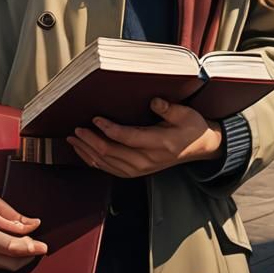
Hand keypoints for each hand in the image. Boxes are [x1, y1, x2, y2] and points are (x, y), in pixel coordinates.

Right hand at [0, 176, 47, 270]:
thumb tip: (34, 225)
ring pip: (4, 265)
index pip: (11, 246)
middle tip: (38, 243)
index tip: (45, 247)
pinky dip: (7, 258)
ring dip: (19, 257)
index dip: (31, 247)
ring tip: (26, 242)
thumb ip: (12, 216)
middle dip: (28, 254)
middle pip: (10, 260)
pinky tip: (11, 246)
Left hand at [67, 98, 222, 177]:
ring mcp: (142, 168)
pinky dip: (96, 162)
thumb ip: (168, 109)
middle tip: (76, 129)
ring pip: (109, 164)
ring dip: (89, 152)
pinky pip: (112, 169)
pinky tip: (85, 154)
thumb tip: (154, 101)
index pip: (128, 138)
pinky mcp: (138, 171)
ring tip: (74, 140)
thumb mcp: (184, 114)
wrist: (199, 148)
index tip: (95, 119)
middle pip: (113, 153)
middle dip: (91, 141)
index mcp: (159, 143)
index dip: (109, 129)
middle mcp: (148, 159)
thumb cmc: (191, 128)